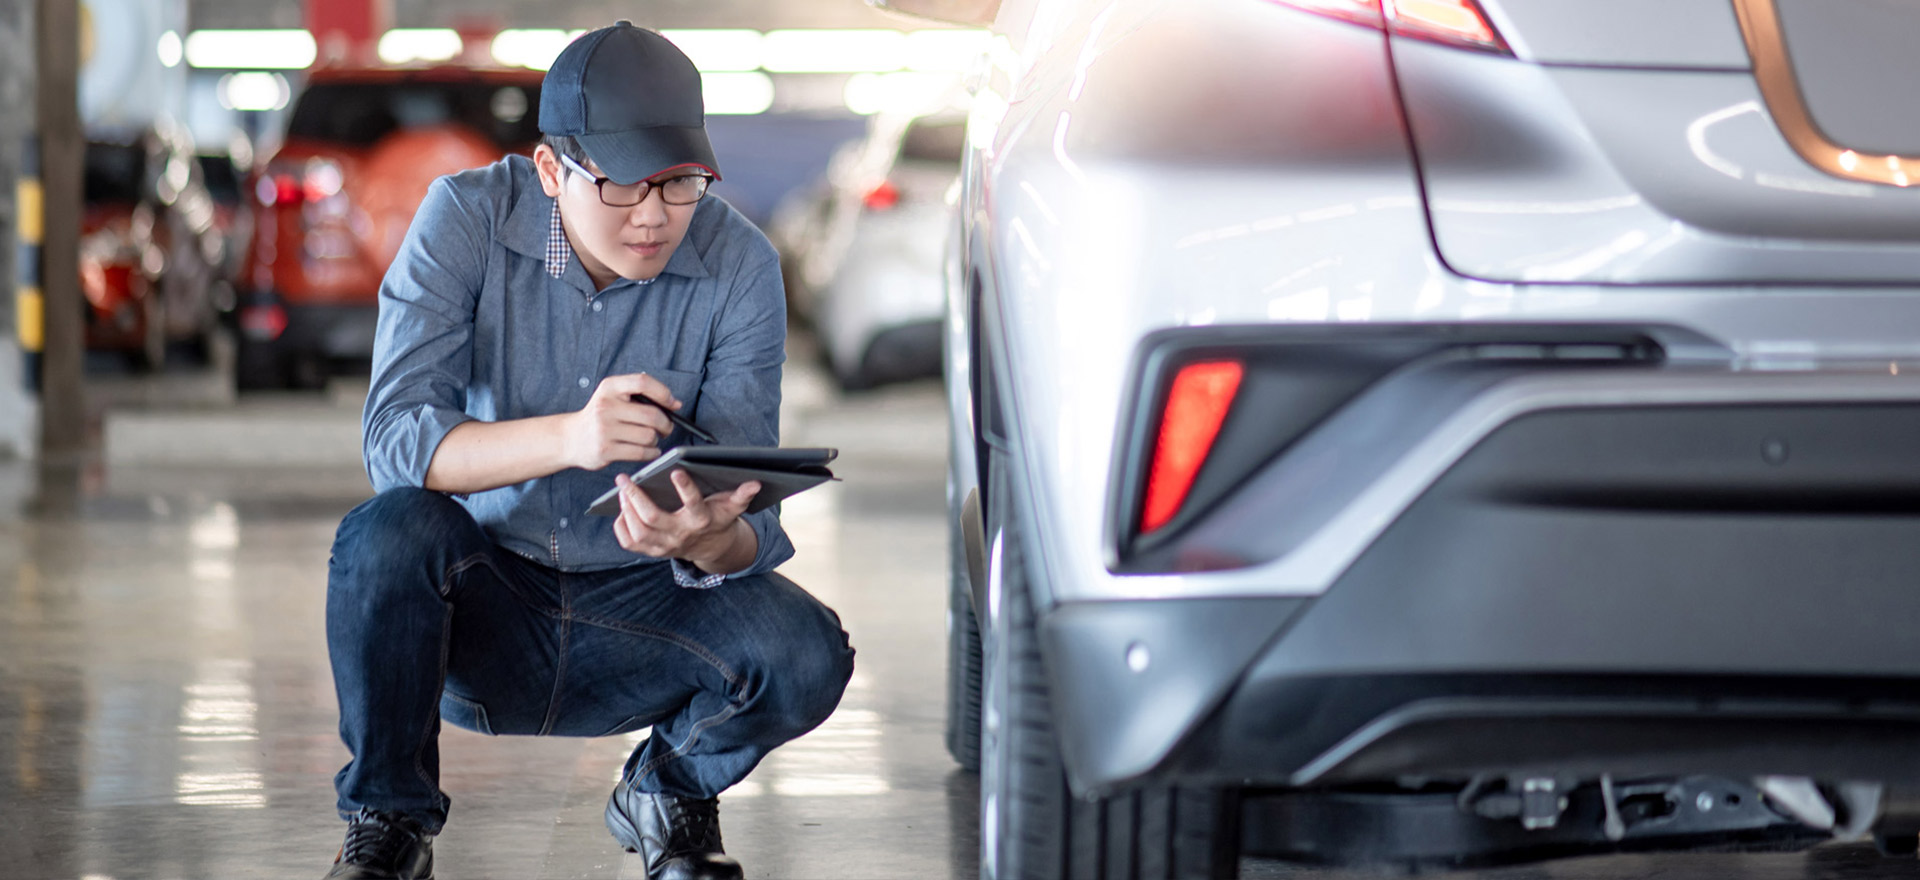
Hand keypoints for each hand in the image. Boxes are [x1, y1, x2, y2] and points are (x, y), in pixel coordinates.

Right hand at [563, 373, 680, 470]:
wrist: (571, 438)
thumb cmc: (598, 416)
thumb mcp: (611, 395)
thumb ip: (639, 394)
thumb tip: (674, 403)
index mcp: (609, 387)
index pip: (642, 382)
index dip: (663, 393)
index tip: (673, 403)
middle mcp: (605, 406)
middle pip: (652, 414)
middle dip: (666, 424)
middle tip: (666, 427)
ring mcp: (604, 429)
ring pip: (649, 435)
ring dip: (656, 439)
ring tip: (650, 438)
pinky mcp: (606, 450)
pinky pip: (641, 452)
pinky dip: (651, 453)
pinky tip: (648, 450)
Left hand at [611, 469, 760, 569]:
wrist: (710, 548)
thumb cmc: (717, 519)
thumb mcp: (731, 508)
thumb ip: (741, 495)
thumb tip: (755, 482)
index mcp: (700, 521)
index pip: (693, 505)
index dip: (686, 489)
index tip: (676, 471)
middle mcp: (680, 535)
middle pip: (653, 518)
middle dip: (636, 497)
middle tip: (624, 478)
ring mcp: (664, 546)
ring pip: (638, 530)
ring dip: (626, 509)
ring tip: (622, 489)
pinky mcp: (651, 551)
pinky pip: (629, 541)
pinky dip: (621, 525)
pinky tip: (621, 508)